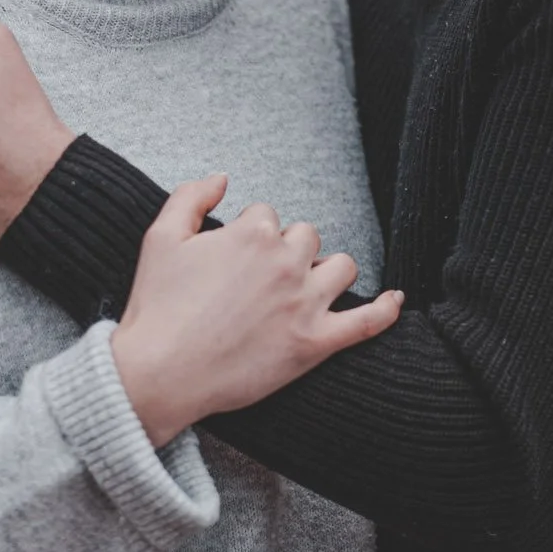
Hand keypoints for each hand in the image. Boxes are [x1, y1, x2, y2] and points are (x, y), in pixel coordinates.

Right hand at [109, 177, 403, 446]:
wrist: (160, 375)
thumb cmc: (156, 309)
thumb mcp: (160, 238)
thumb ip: (190, 196)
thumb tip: (222, 177)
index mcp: (251, 234)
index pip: (267, 216)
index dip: (249, 237)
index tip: (233, 261)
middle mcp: (285, 263)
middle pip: (305, 237)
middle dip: (287, 251)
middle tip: (258, 282)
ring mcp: (304, 304)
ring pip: (341, 267)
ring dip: (327, 271)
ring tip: (306, 287)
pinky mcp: (315, 344)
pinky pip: (367, 322)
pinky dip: (386, 309)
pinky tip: (396, 300)